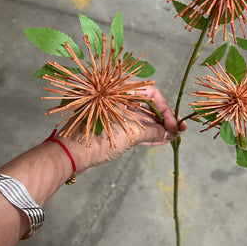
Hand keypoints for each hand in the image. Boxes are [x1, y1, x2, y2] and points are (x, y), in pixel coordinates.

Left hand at [58, 85, 186, 173]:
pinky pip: (133, 127)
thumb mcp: (131, 135)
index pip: (152, 94)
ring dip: (157, 128)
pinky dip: (145, 134)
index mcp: (120, 90)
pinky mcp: (111, 126)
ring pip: (141, 118)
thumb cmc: (96, 138)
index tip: (174, 126)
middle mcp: (117, 99)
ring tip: (170, 138)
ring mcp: (114, 113)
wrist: (69, 155)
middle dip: (163, 120)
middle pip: (147, 106)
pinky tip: (159, 141)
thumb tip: (171, 133)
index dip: (165, 110)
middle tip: (177, 132)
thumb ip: (154, 132)